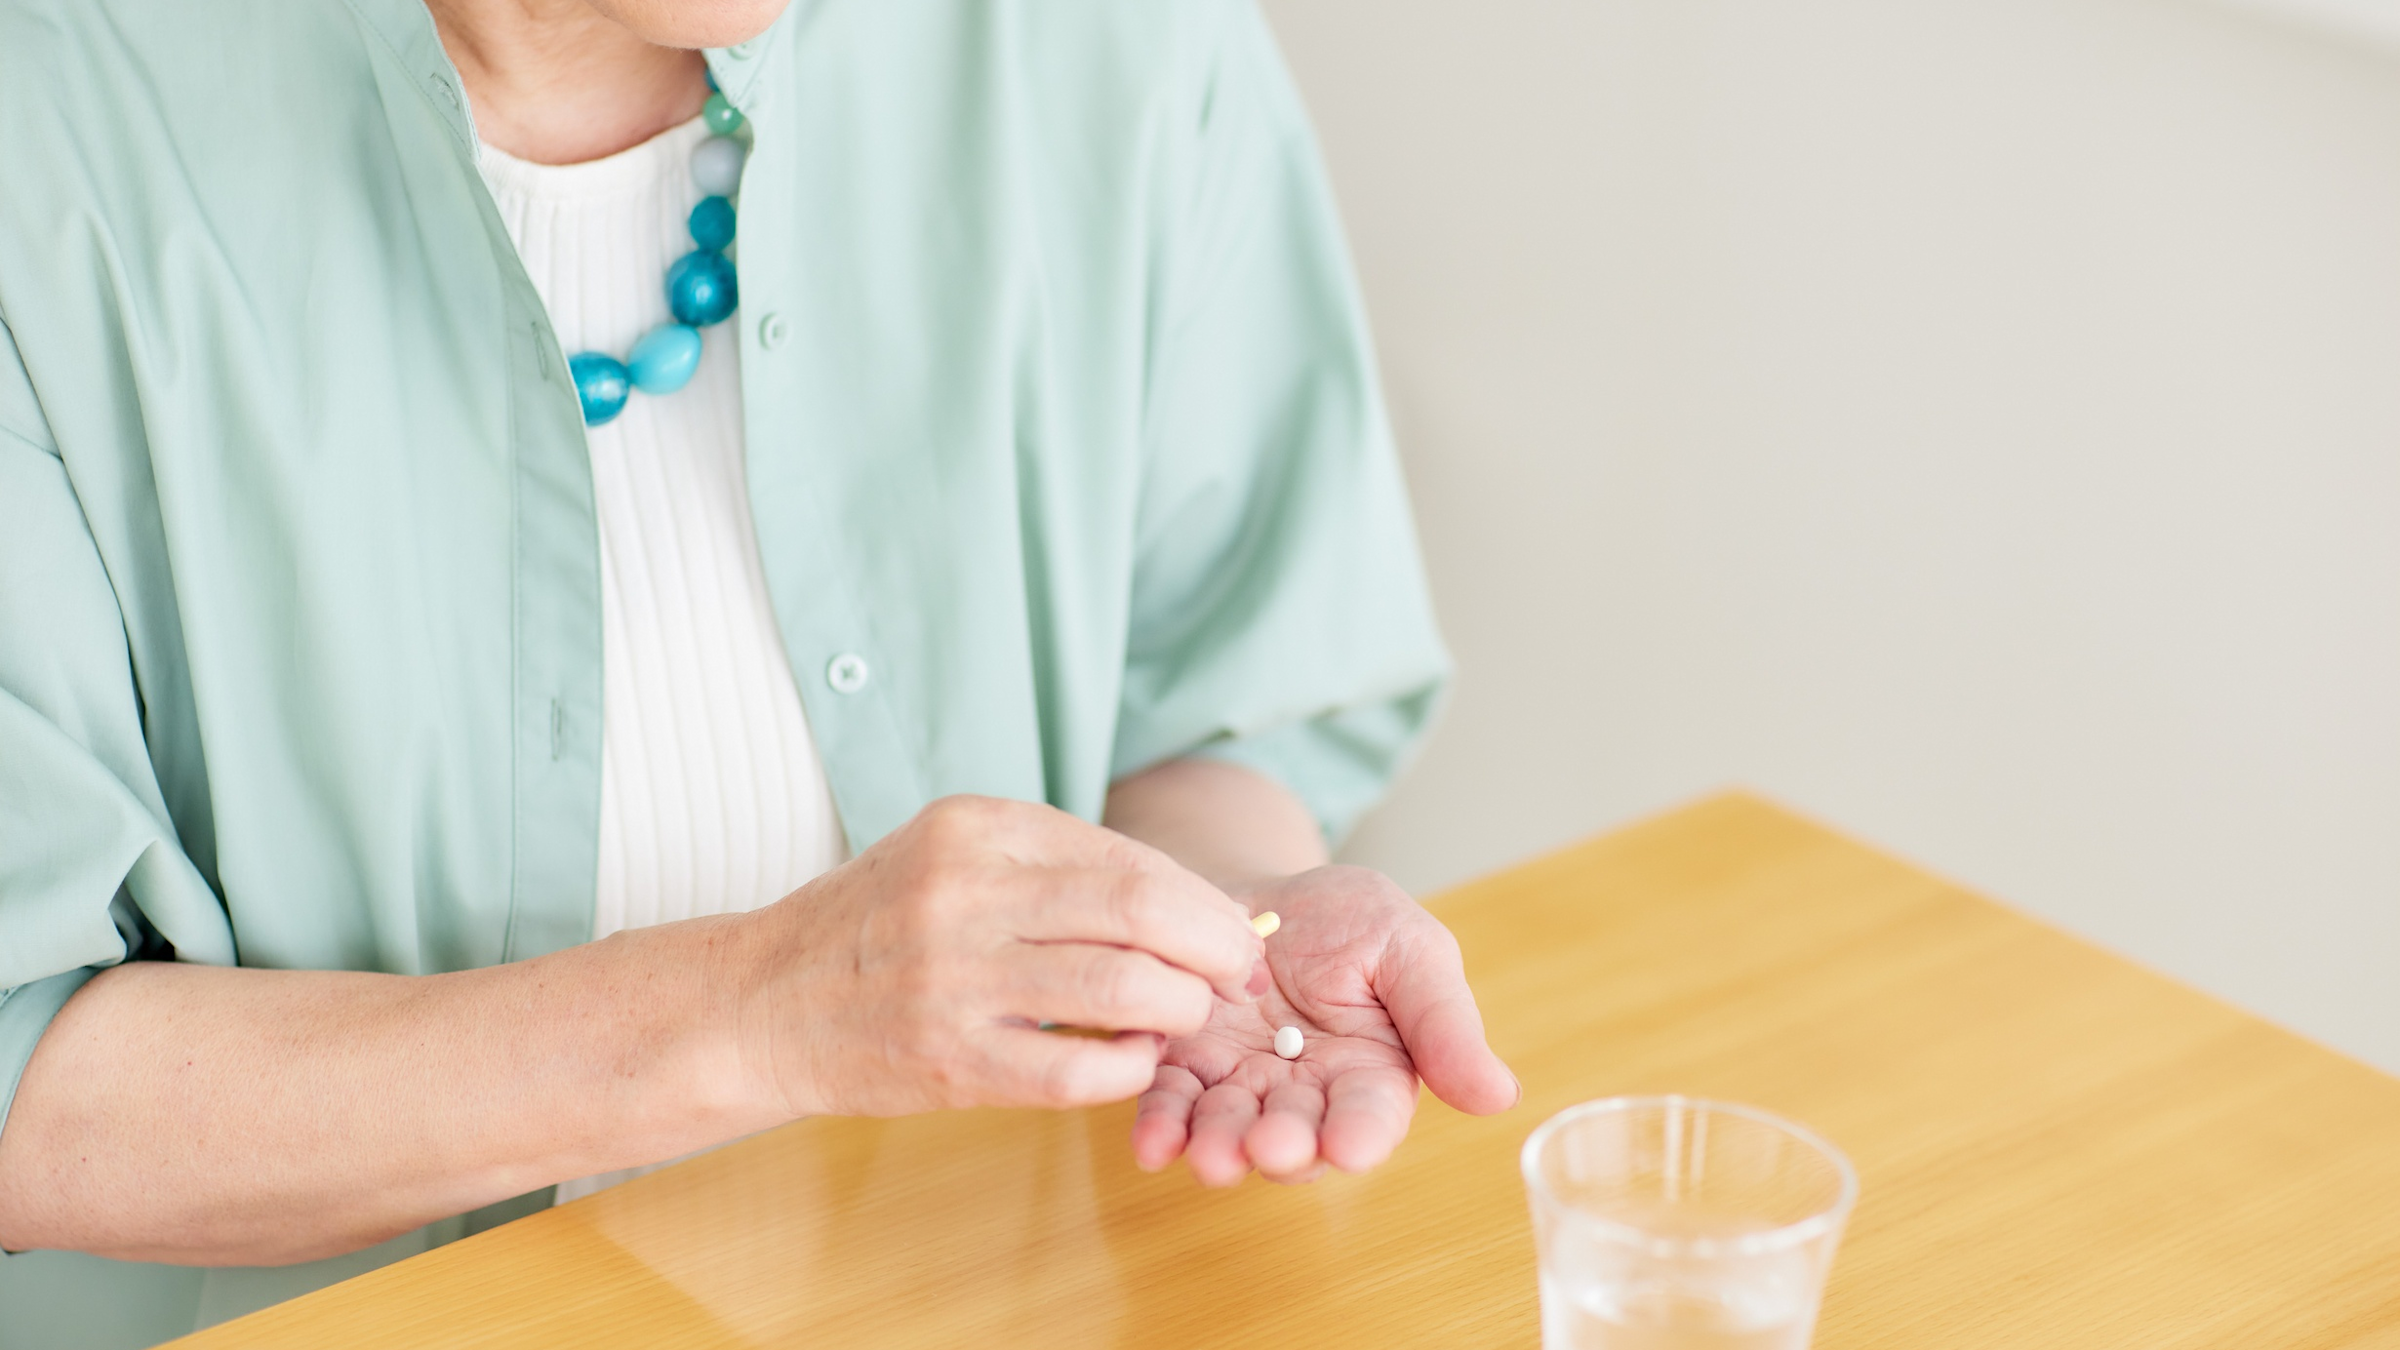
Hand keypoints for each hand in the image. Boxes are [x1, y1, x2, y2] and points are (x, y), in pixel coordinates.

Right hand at [727, 796, 1265, 1119]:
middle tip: (1241, 972)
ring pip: (1121, 984)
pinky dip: (1130, 1067)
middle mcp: (964, 890)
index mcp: (975, 826)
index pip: (1127, 855)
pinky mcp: (949, 1058)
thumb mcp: (952, 856)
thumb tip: (1188, 903)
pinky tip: (1135, 1062)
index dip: (1200, 899)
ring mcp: (953, 976)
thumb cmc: (875, 928)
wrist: (761, 1002)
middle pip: (1139, 907)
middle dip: (1215, 944)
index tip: (1234, 929)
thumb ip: (1054, 869)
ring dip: (1182, 1006)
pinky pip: (1077, 1067)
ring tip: (1191, 1016)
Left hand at [1130, 866, 1517, 1184]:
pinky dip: (1161, 1126)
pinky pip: (1170, 1104)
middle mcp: (1304, 1097)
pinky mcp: (1182, 1069)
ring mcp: (1239, 1088)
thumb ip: (1444, 1021)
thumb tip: (1500, 1096)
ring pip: (1230, 1131)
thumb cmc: (1348, 921)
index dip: (1360, 1134)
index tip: (1349, 1147)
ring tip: (1209, 1154)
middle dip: (1283, 1147)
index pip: (1371, 1115)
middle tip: (1268, 1147)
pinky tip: (1151, 1142)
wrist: (1260, 892)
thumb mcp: (1409, 947)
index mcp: (1371, 1074)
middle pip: (1297, 1136)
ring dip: (1219, 1147)